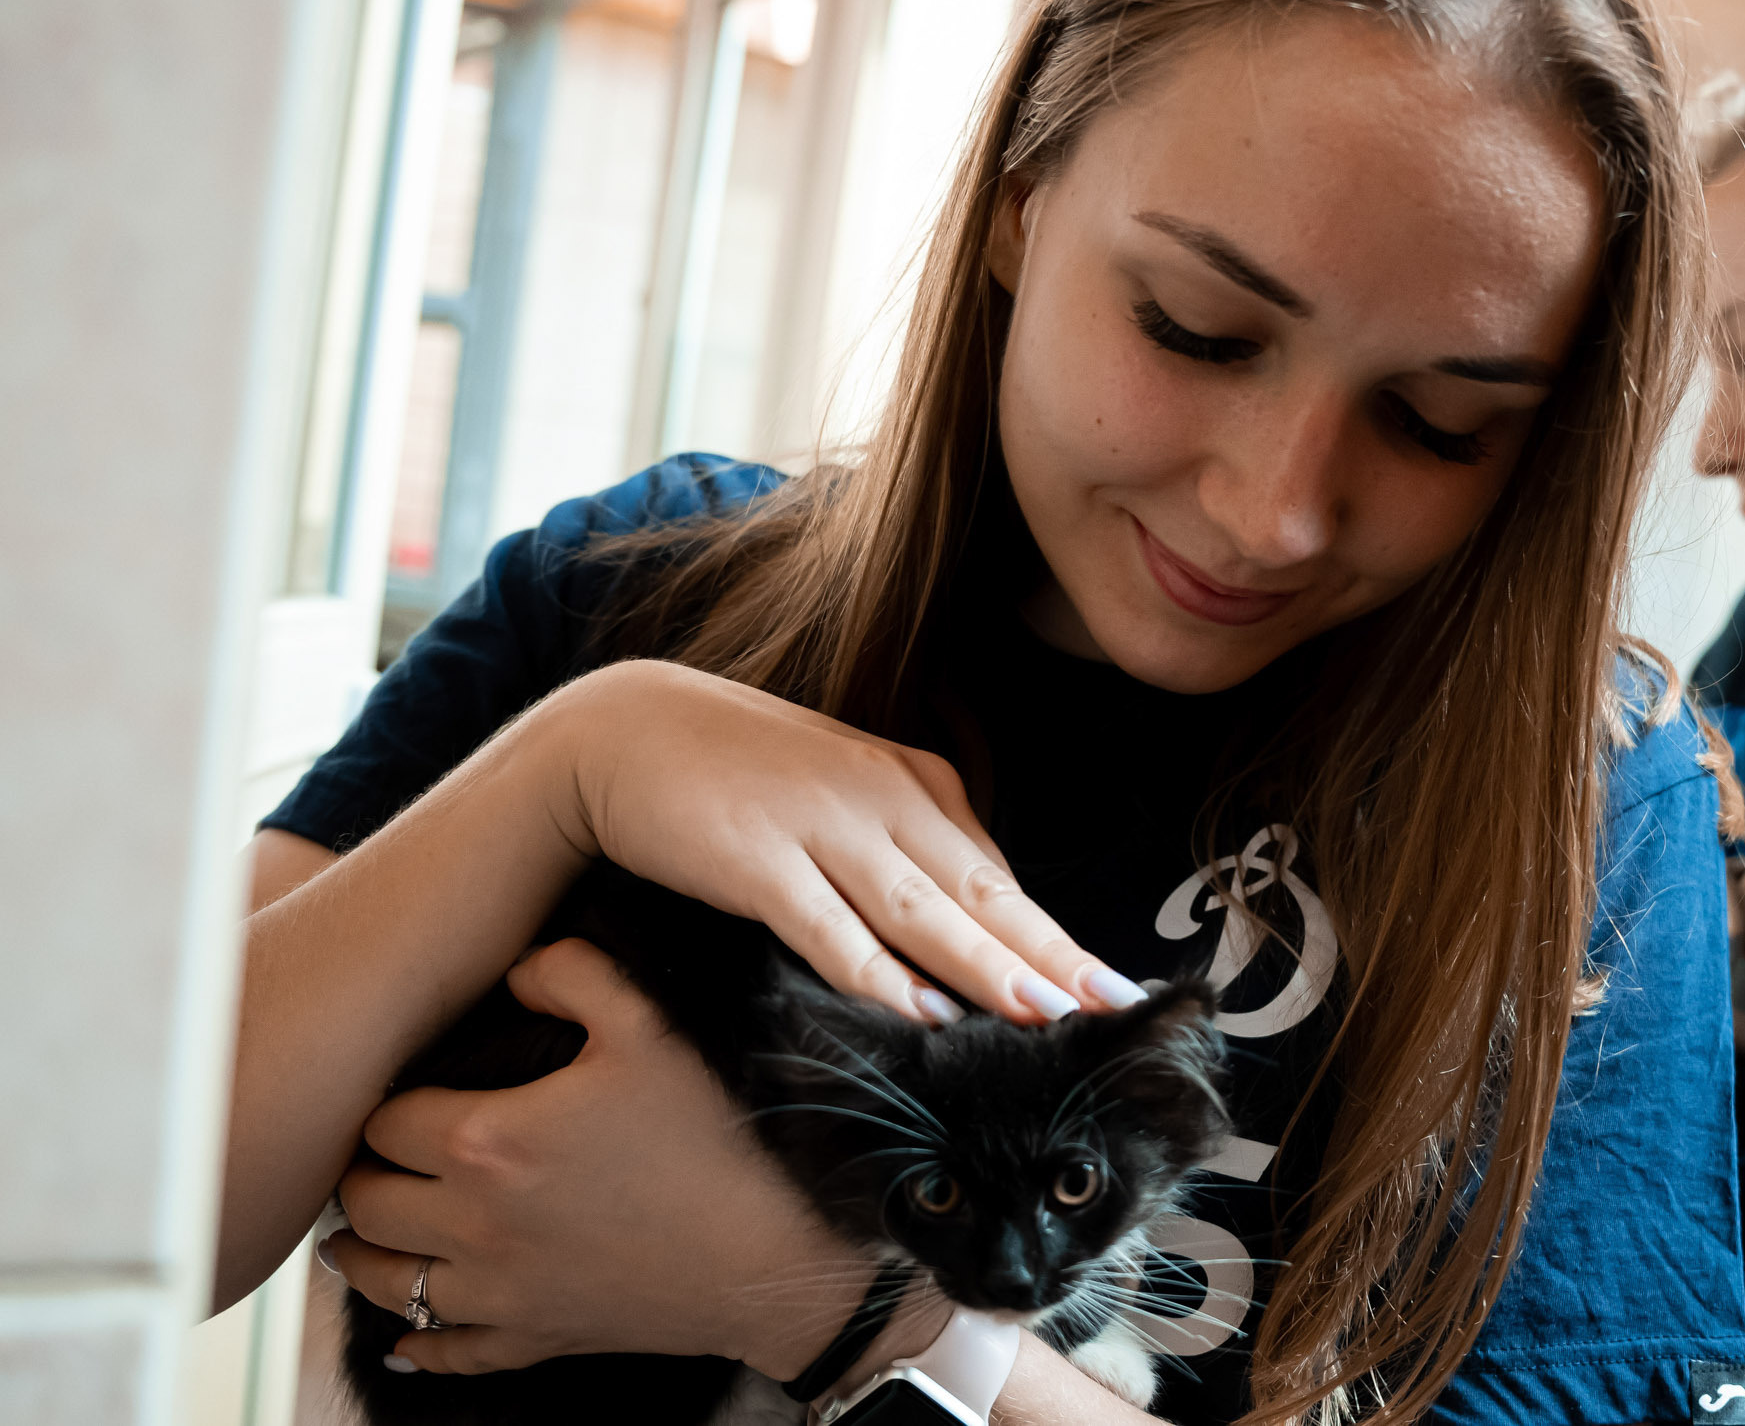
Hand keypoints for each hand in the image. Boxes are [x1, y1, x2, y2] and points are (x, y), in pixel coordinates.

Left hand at [324, 940, 870, 1377]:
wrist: (772, 1253)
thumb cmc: (714, 1135)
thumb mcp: (648, 1024)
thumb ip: (571, 973)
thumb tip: (516, 968)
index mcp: (489, 1142)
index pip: (384, 1122)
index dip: (380, 1103)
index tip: (396, 1093)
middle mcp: (473, 1225)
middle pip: (366, 1203)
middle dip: (361, 1175)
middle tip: (373, 1156)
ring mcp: (499, 1294)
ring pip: (384, 1282)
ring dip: (364, 1254)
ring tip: (361, 1232)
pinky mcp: (532, 1340)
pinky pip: (443, 1354)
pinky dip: (413, 1342)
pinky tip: (406, 1332)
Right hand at [532, 659, 1140, 1022]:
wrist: (624, 728)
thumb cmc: (744, 776)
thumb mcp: (845, 801)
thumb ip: (908, 855)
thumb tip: (974, 933)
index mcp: (915, 784)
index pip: (1001, 879)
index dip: (1061, 940)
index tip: (1120, 992)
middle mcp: (885, 799)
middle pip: (983, 897)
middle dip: (1055, 957)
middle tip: (1118, 1010)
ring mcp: (822, 826)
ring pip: (922, 912)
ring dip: (988, 967)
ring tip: (1047, 1016)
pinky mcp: (757, 857)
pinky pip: (826, 925)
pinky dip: (875, 971)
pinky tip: (921, 1011)